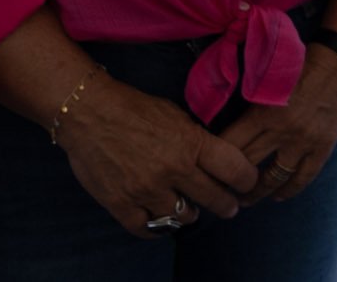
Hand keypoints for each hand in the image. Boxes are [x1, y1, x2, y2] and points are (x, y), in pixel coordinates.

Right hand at [56, 75, 259, 237]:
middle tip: (229, 207)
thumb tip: (213, 158)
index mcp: (191, 143)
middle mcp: (173, 170)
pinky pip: (146, 228)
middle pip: (213, 198)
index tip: (248, 183)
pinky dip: (157, 227)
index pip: (233, 169)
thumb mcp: (176, 115)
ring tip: (190, 210)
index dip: (246, 179)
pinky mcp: (120, 203)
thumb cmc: (135, 108)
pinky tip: (162, 220)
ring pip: (182, 216)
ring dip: (189, 214)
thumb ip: (196, 139)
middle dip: (226, 204)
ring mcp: (146, 190)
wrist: (89, 114)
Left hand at [220, 46, 336, 205]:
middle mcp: (281, 131)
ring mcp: (304, 141)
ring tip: (245, 200)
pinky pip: (304, 176)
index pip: (229, 146)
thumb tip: (229, 120)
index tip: (207, 167)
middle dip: (230, 181)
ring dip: (257, 192)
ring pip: (273, 177)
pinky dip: (289, 189)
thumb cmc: (302, 64)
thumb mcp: (270, 80)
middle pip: (247, 165)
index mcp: (263, 112)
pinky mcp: (324, 146)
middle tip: (220, 190)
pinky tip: (279, 196)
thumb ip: (253, 103)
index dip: (215, 160)